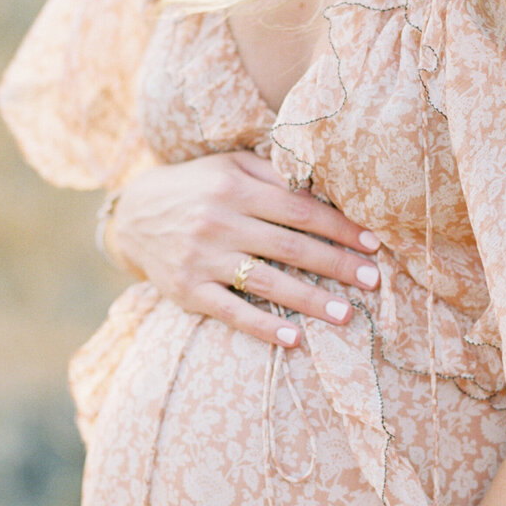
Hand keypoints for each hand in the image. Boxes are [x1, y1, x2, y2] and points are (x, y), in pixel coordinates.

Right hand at [107, 151, 380, 346]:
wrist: (132, 215)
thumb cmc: (196, 187)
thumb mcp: (230, 167)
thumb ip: (272, 175)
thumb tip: (325, 187)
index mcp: (235, 188)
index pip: (300, 210)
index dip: (339, 227)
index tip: (372, 243)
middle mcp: (219, 222)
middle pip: (290, 246)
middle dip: (336, 264)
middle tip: (373, 281)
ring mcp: (202, 259)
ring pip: (266, 282)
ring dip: (309, 299)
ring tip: (345, 315)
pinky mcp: (187, 290)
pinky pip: (231, 312)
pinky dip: (263, 327)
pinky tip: (294, 338)